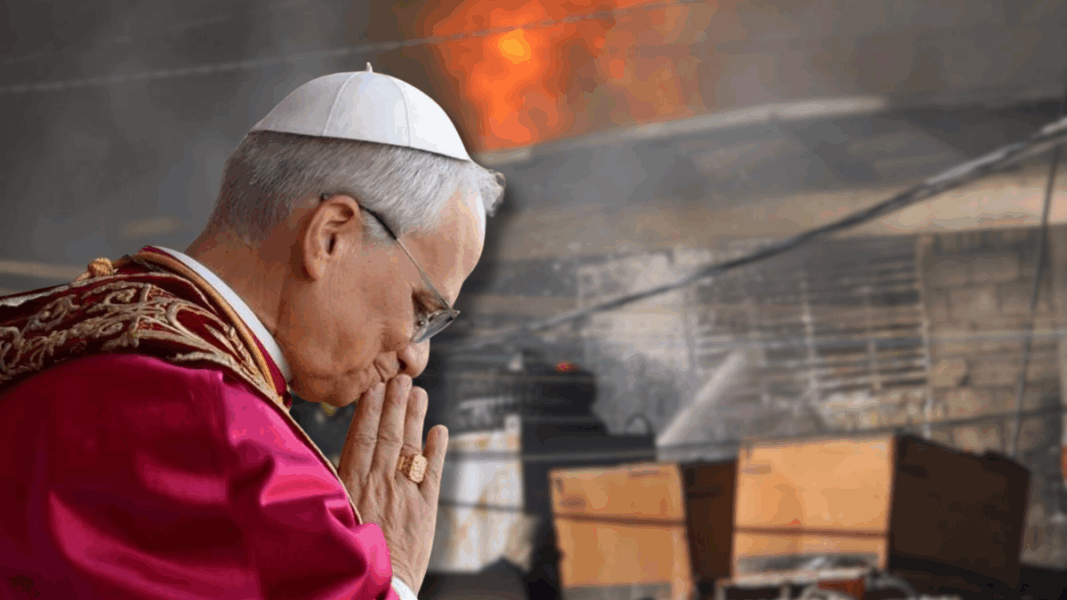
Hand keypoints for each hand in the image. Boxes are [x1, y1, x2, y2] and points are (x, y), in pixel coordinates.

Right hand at [337, 375, 447, 592]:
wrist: (375, 589)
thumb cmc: (345, 556)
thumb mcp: (331, 514)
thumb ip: (336, 483)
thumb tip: (334, 454)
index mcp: (352, 485)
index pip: (362, 437)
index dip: (370, 409)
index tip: (375, 385)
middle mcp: (380, 484)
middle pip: (388, 435)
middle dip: (395, 403)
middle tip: (401, 376)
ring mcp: (405, 495)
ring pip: (410, 447)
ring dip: (415, 418)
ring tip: (419, 393)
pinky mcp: (425, 510)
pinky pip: (433, 473)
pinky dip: (438, 450)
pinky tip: (440, 430)